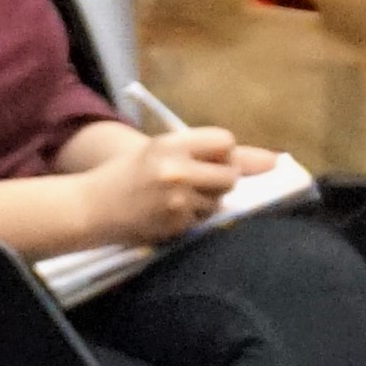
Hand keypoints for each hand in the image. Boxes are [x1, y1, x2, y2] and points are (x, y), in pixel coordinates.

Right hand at [73, 124, 246, 249]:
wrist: (90, 207)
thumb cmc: (125, 175)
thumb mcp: (160, 152)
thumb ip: (211, 154)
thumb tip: (276, 161)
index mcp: (169, 144)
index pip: (225, 142)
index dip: (222, 154)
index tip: (207, 161)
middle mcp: (176, 169)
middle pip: (230, 175)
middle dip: (220, 181)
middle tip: (194, 183)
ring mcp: (177, 199)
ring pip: (219, 202)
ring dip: (205, 203)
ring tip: (175, 199)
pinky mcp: (176, 223)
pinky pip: (203, 221)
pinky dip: (190, 219)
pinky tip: (166, 214)